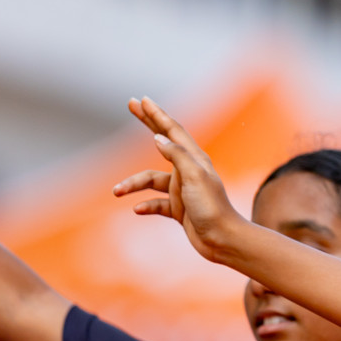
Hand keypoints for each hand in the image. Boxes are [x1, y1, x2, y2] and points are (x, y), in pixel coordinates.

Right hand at [113, 97, 241, 261]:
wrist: (224, 240)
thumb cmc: (212, 208)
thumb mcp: (194, 177)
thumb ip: (177, 155)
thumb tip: (158, 137)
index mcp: (195, 160)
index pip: (172, 130)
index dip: (157, 114)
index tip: (140, 100)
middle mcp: (188, 171)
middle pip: (163, 141)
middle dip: (147, 123)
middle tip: (130, 105)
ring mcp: (183, 190)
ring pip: (151, 180)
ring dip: (133, 185)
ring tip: (116, 191)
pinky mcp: (180, 209)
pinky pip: (156, 203)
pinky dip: (145, 205)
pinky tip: (137, 210)